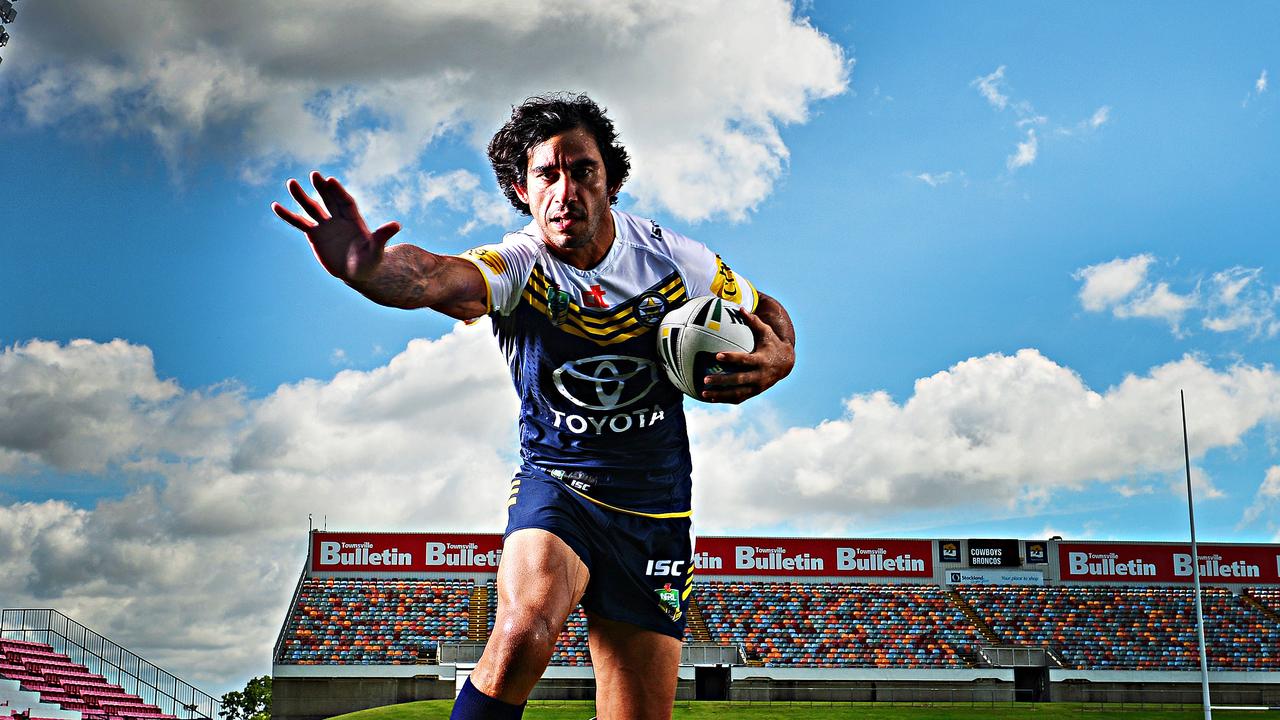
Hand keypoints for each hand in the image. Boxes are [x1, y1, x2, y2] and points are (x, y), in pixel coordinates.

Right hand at [271, 171, 400, 283]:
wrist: (357, 273)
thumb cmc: (370, 261)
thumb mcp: (377, 250)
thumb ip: (382, 236)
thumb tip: (397, 225)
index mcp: (354, 219)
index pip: (345, 202)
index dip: (338, 192)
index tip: (331, 181)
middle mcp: (338, 218)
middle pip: (328, 199)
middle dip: (321, 188)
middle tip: (314, 174)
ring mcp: (325, 225)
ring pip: (312, 207)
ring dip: (301, 196)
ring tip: (291, 183)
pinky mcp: (314, 234)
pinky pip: (299, 222)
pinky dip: (288, 215)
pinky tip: (275, 206)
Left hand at [700, 307, 794, 403]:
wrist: (786, 364)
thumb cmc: (772, 344)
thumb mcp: (766, 332)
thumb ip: (753, 321)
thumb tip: (741, 307)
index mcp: (761, 360)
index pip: (745, 360)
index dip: (732, 358)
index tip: (717, 356)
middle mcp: (759, 375)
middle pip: (739, 380)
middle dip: (722, 380)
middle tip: (706, 378)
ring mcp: (757, 386)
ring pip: (737, 393)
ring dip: (720, 394)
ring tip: (704, 392)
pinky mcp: (754, 392)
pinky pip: (738, 398)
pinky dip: (724, 399)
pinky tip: (711, 398)